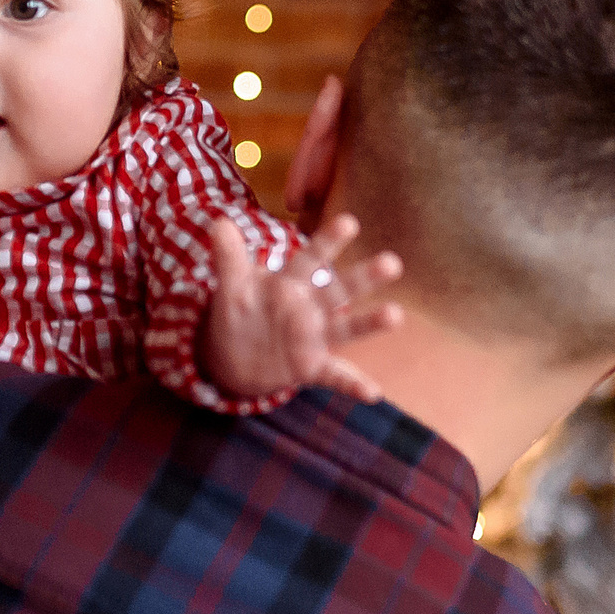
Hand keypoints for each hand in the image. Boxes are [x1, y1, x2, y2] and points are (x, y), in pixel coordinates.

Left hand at [201, 213, 403, 403]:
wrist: (235, 355)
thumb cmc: (242, 311)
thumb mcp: (233, 286)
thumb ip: (229, 257)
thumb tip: (219, 221)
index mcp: (291, 283)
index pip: (311, 259)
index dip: (328, 242)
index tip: (349, 222)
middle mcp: (310, 308)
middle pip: (339, 290)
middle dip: (365, 277)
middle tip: (392, 262)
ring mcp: (314, 338)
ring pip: (346, 328)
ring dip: (370, 322)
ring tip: (395, 315)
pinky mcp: (312, 367)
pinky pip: (336, 376)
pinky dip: (353, 384)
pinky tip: (372, 392)